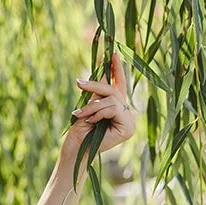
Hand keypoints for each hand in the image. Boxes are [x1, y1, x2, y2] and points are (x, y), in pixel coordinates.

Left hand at [60, 49, 133, 169]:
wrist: (76, 149)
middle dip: (95, 86)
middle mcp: (126, 114)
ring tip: (80, 115)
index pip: (119, 86)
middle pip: (114, 90)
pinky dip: (99, 112)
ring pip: (113, 99)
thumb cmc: (79, 132)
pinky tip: (90, 121)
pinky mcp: (129, 128)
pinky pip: (114, 108)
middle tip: (78, 83)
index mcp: (116, 108)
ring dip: (93, 106)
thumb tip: (104, 71)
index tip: (113, 54)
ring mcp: (129, 121)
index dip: (117, 70)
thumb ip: (98, 92)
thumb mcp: (89, 106)